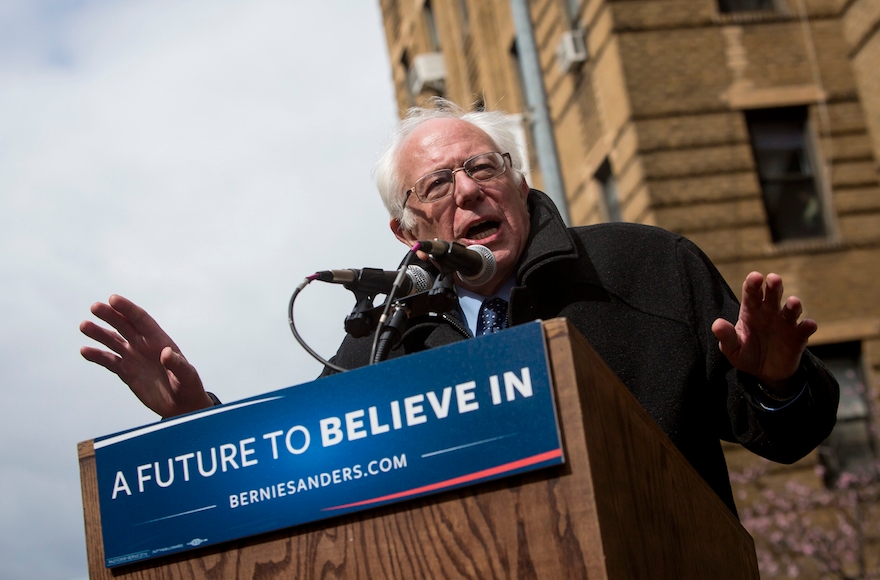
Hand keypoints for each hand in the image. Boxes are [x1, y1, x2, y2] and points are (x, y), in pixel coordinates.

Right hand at [80, 295, 213, 417]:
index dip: (128, 309)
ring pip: (113, 341)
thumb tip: (165, 352)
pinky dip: (97, 356)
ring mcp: (134, 358)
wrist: (182, 405)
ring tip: (84, 325)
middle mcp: (144, 346)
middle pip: (125, 326)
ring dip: (99, 333)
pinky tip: (85, 351)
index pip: (142, 320)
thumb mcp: (187, 375)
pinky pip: (109, 361)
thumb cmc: (189, 387)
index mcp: (160, 341)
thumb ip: (177, 364)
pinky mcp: (127, 372)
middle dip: (110, 315)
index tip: (113, 299)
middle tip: (95, 307)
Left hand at [711, 272, 816, 396]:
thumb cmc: (746, 354)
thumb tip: (717, 324)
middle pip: (773, 294)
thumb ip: (726, 336)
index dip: (753, 284)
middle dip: (774, 285)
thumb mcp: (732, 348)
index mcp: (751, 310)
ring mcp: (786, 322)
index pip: (752, 293)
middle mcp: (770, 312)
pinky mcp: (799, 336)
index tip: (755, 277)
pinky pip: (805, 328)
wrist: (765, 373)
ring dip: (794, 305)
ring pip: (791, 309)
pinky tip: (809, 325)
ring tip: (793, 303)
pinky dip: (808, 326)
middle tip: (774, 279)